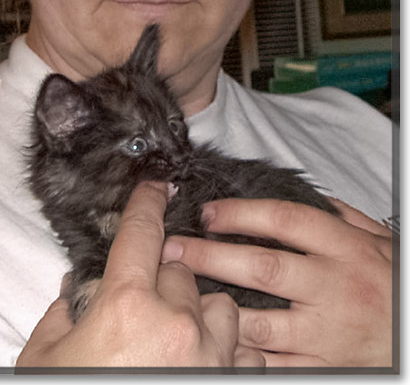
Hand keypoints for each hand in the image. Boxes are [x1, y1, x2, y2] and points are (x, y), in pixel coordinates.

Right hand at [16, 182, 264, 367]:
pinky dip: (223, 345)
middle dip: (159, 278)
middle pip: (177, 269)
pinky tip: (200, 358)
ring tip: (175, 331)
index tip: (154, 186)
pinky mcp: (229, 379)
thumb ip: (61, 313)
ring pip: (216, 302)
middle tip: (139, 304)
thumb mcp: (44, 357)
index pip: (140, 234)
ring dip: (197, 308)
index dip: (146, 203)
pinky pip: (240, 345)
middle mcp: (175, 324)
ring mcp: (209, 355)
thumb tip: (74, 291)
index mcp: (125, 307)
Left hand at [161, 197, 396, 366]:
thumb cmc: (395, 286)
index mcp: (347, 250)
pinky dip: (240, 349)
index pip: (285, 221)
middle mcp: (335, 289)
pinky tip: (215, 333)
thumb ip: (339, 216)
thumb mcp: (378, 242)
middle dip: (209, 256)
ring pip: (259, 321)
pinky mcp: (321, 367)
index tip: (207, 212)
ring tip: (182, 292)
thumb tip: (300, 193)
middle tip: (174, 248)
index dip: (239, 213)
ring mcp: (327, 333)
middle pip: (262, 268)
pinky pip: (271, 360)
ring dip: (215, 306)